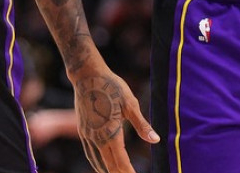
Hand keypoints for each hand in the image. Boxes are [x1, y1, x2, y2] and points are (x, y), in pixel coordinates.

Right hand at [69, 57, 154, 172]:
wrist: (87, 75)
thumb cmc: (112, 87)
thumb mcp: (131, 104)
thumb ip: (142, 125)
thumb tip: (156, 140)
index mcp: (110, 133)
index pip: (121, 161)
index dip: (129, 172)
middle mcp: (96, 138)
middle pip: (108, 165)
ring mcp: (87, 134)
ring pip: (96, 161)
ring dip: (106, 170)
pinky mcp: (82, 129)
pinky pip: (89, 152)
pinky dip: (96, 161)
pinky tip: (100, 162)